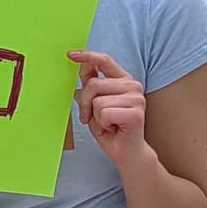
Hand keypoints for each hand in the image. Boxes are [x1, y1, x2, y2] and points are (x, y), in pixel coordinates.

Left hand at [69, 49, 147, 166]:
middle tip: (91, 117)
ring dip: (95, 117)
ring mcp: (136, 99)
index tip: (70, 55)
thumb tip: (84, 64)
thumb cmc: (111, 128)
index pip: (104, 61)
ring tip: (106, 124)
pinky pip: (104, 114)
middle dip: (85, 104)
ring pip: (97, 101)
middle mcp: (133, 86)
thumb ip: (92, 83)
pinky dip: (102, 125)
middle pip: (93, 84)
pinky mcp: (135, 113)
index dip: (87, 56)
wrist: (126, 153)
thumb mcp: (95, 103)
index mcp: (124, 80)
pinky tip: (113, 129)